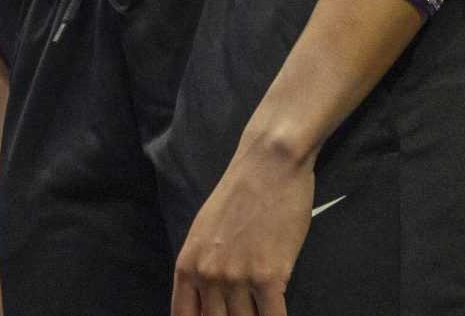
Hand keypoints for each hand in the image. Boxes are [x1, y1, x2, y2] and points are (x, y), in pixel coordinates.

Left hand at [171, 138, 312, 315]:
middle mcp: (208, 276)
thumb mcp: (204, 231)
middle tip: (243, 311)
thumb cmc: (240, 192)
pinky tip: (277, 315)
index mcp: (187, 265)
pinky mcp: (269, 276)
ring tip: (260, 311)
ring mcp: (237, 278)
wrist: (270, 164)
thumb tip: (210, 299)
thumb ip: (202, 267)